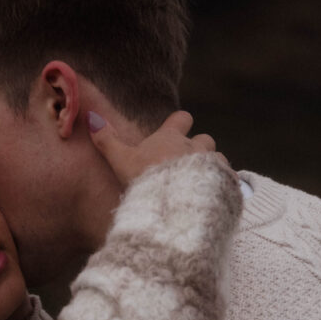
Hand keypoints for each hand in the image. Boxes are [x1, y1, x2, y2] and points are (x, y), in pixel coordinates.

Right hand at [87, 109, 229, 186]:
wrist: (173, 202)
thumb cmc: (146, 178)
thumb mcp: (121, 160)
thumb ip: (107, 140)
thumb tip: (91, 117)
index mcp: (172, 138)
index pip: (181, 119)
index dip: (180, 124)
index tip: (176, 130)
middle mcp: (195, 147)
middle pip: (205, 139)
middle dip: (199, 149)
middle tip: (188, 166)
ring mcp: (212, 165)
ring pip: (218, 160)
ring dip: (212, 169)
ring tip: (202, 185)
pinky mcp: (224, 185)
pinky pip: (229, 183)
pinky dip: (223, 188)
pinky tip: (215, 200)